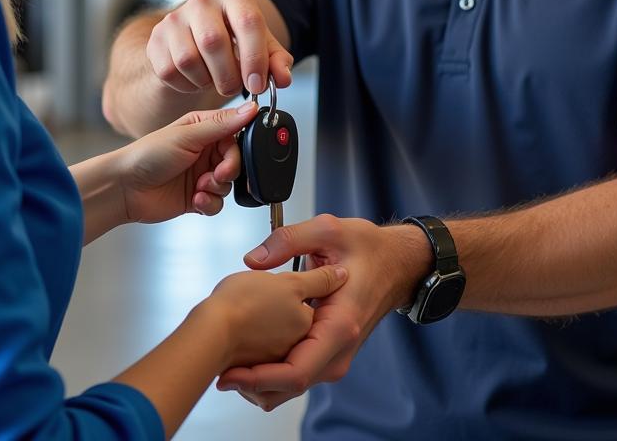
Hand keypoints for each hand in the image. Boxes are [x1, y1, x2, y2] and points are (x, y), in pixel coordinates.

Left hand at [119, 101, 258, 222]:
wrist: (125, 189)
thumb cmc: (148, 155)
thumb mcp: (187, 136)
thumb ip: (222, 124)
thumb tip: (251, 109)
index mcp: (204, 128)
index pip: (236, 136)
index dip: (239, 149)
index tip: (230, 158)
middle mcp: (205, 151)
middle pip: (236, 162)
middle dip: (229, 171)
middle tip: (216, 175)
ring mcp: (201, 175)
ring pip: (229, 184)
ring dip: (217, 188)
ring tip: (199, 188)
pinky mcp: (197, 197)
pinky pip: (218, 202)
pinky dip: (210, 203)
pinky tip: (195, 200)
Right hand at [146, 0, 292, 98]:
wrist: (198, 35)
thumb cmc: (235, 39)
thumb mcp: (261, 46)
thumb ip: (277, 61)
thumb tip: (282, 78)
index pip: (248, 22)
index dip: (255, 58)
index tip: (257, 84)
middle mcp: (201, 0)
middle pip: (213, 42)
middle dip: (228, 75)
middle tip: (235, 88)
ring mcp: (174, 17)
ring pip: (188, 59)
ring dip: (206, 80)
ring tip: (216, 79)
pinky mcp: (155, 39)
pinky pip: (170, 71)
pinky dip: (187, 85)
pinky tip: (197, 78)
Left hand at [216, 215, 432, 410]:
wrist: (397, 263)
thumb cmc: (369, 249)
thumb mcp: (330, 230)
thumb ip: (289, 240)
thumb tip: (254, 259)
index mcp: (339, 325)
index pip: (295, 371)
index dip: (257, 377)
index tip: (228, 372)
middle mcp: (338, 350)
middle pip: (288, 387)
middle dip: (251, 382)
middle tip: (219, 366)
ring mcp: (335, 355)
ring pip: (291, 385)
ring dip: (259, 379)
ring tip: (230, 358)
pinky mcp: (329, 354)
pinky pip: (297, 372)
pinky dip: (273, 369)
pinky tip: (252, 350)